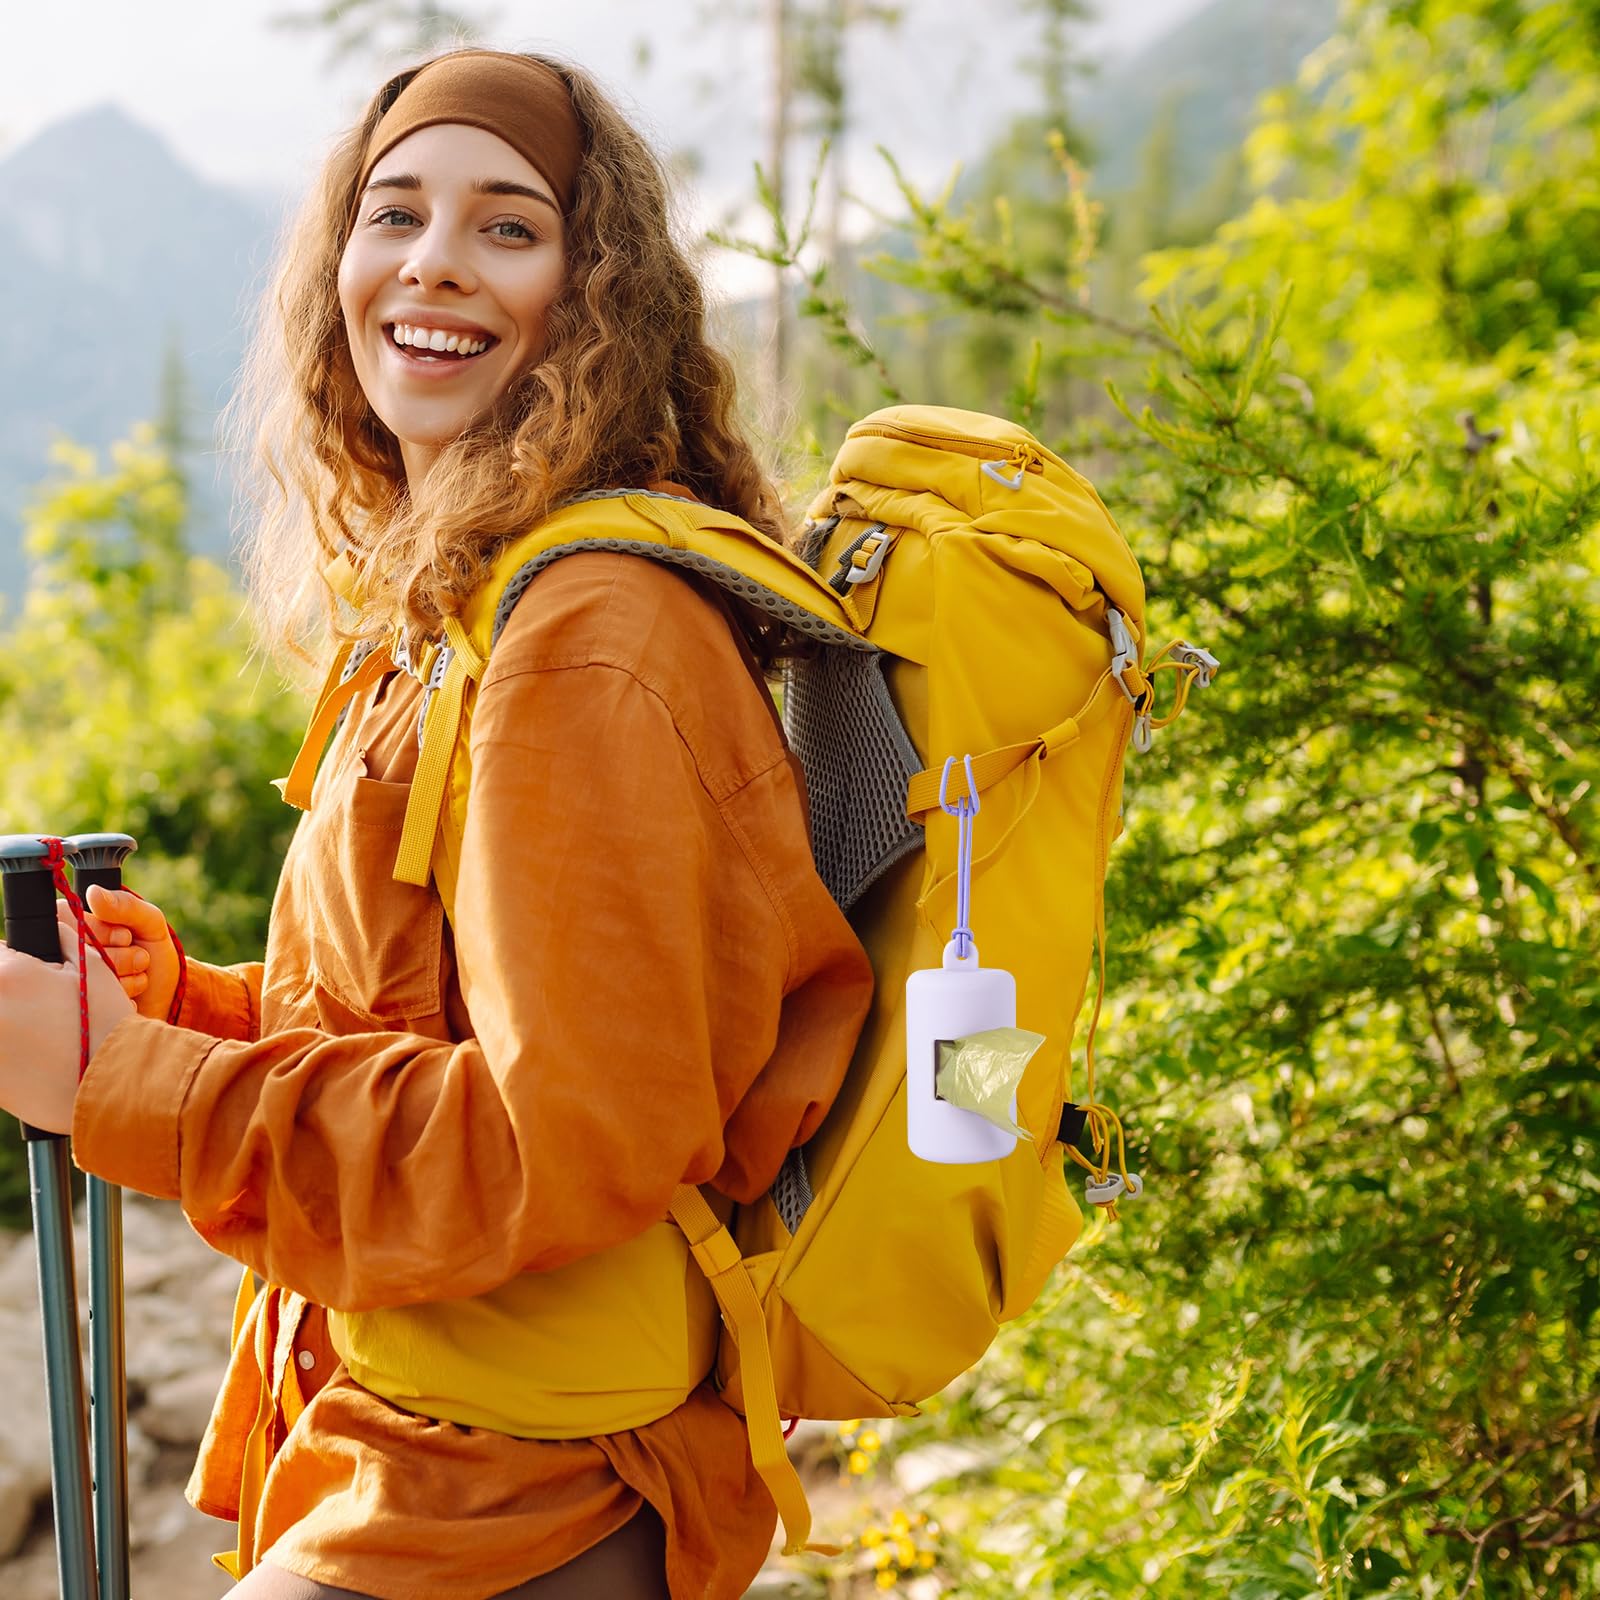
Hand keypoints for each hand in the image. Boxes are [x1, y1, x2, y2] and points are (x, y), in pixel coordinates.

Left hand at [0, 926, 133, 1133]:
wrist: (113, 1088)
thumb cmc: (107, 1025)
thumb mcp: (94, 969)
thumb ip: (65, 940)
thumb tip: (52, 925)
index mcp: (7, 975)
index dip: (19, 964)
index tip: (36, 979)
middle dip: (14, 994)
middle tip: (41, 1009)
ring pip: (0, 1019)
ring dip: (12, 1021)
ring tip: (41, 1037)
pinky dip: (12, 1051)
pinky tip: (37, 1060)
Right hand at [71, 885, 181, 1020]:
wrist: (167, 994)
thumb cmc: (154, 952)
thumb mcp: (150, 923)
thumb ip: (126, 906)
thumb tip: (93, 892)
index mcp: (75, 927)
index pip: (68, 923)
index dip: (100, 932)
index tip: (127, 936)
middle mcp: (65, 954)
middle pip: (75, 953)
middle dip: (117, 957)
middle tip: (140, 957)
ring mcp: (70, 982)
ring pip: (84, 979)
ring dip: (122, 978)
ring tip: (139, 973)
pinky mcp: (80, 1007)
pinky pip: (92, 1002)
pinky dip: (119, 997)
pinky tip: (131, 994)